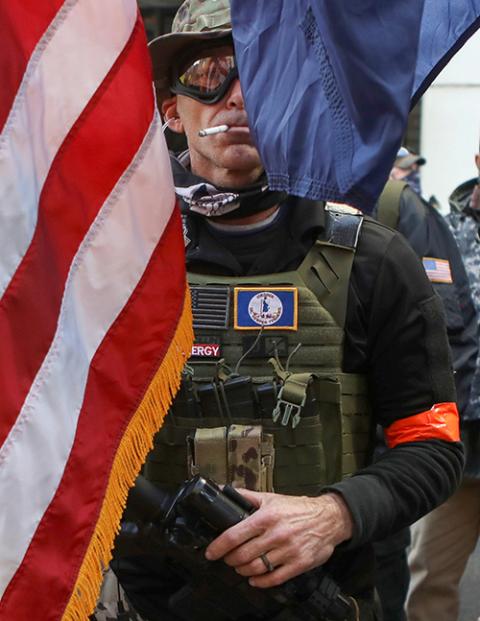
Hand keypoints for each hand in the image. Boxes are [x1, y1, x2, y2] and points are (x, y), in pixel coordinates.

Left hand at [205, 489, 352, 587]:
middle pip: (242, 555)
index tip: (211, 552)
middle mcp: (276, 534)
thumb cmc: (298, 508)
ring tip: (240, 567)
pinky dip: (260, 582)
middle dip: (229, 560)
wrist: (329, 518)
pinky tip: (254, 578)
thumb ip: (246, 496)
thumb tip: (223, 490)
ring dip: (242, 570)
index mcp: (267, 517)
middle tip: (227, 559)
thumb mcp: (271, 498)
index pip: (235, 535)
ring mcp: (288, 551)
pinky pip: (274, 579)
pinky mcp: (298, 564)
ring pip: (256, 568)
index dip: (219, 546)